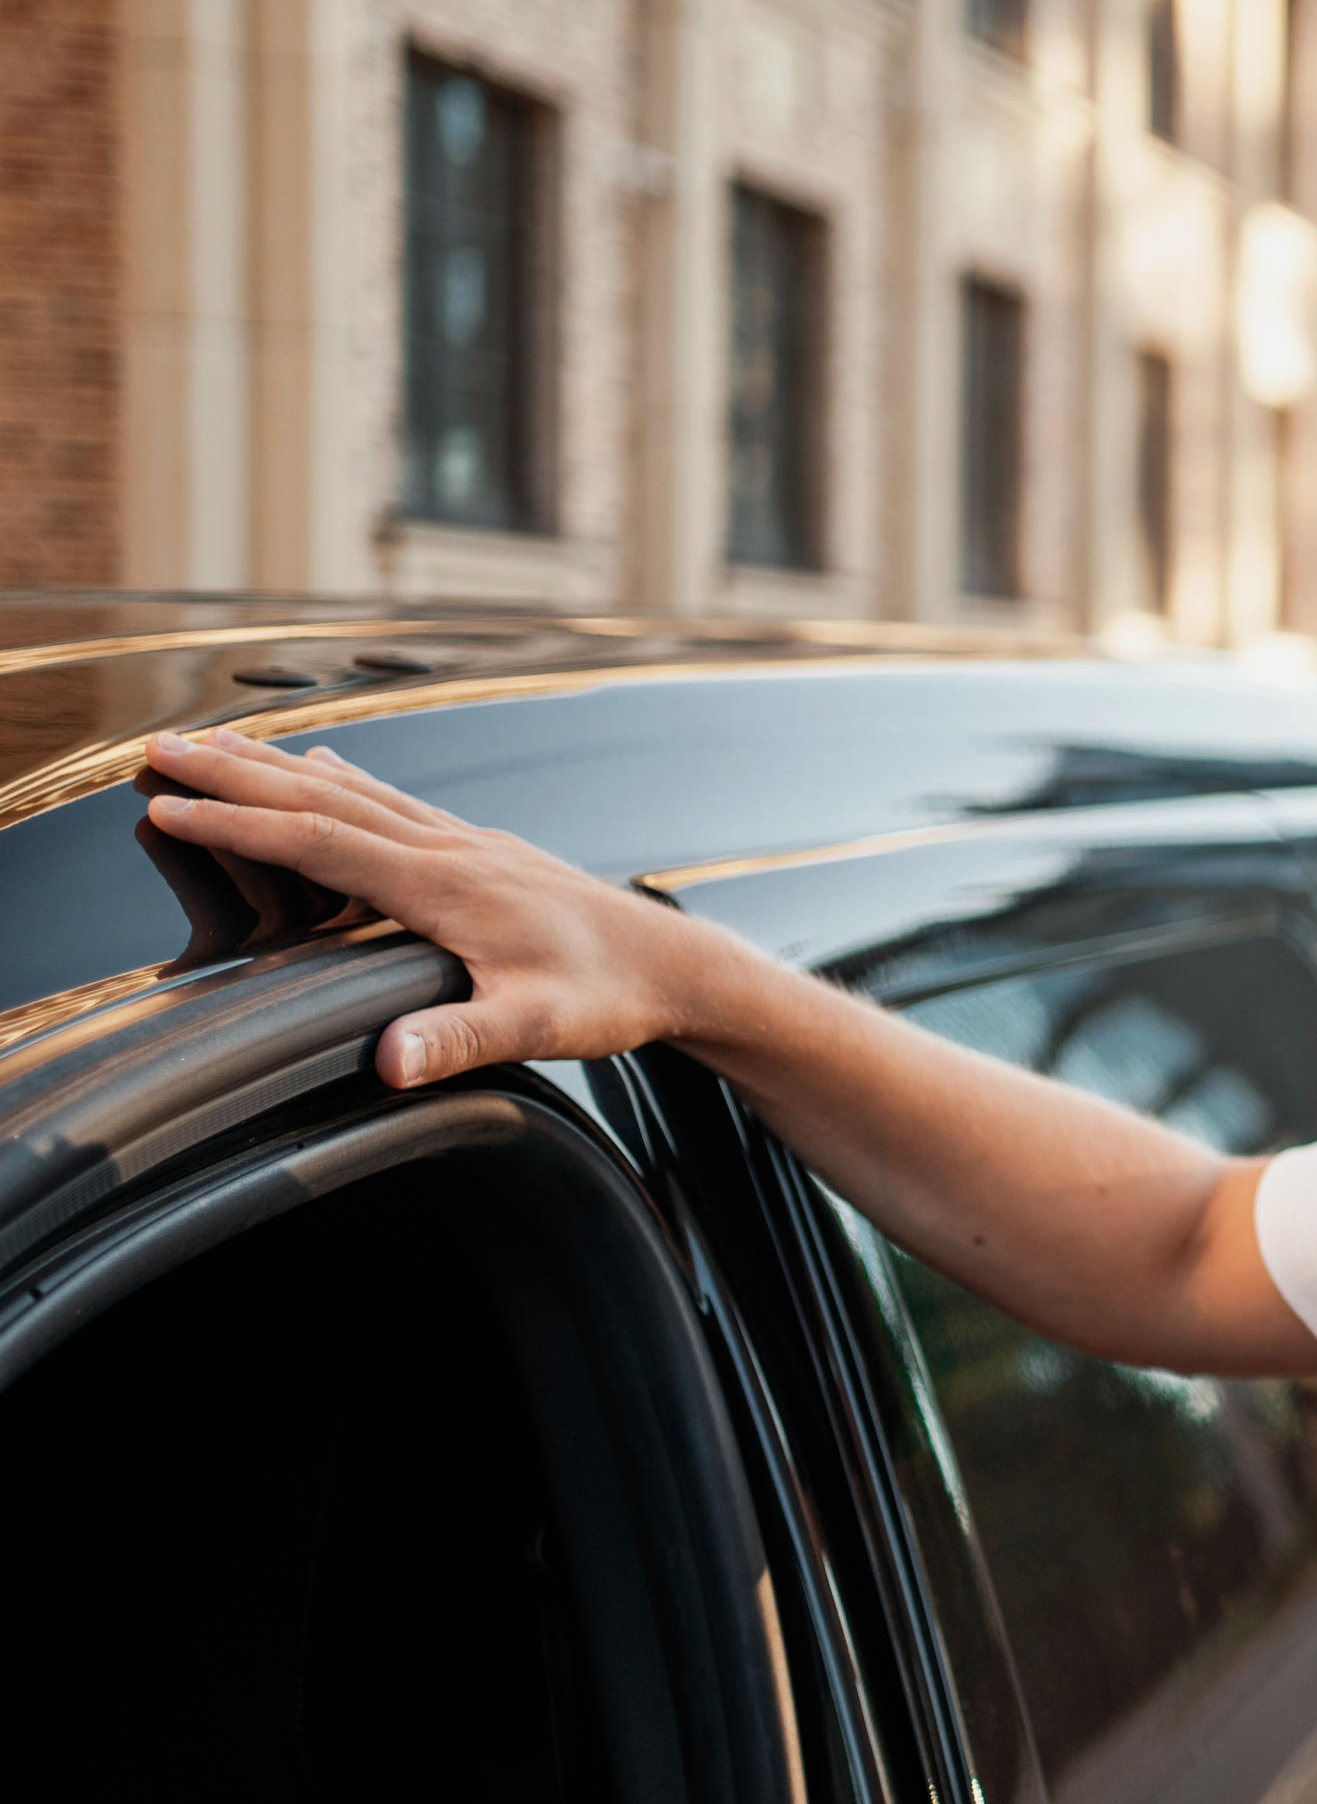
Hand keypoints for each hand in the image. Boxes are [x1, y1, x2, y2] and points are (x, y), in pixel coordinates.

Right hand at [137, 728, 715, 1085]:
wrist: (675, 963)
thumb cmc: (610, 996)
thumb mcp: (537, 1027)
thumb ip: (461, 1039)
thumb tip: (387, 1061)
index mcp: (446, 883)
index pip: (320, 841)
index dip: (239, 823)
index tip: (166, 806)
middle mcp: (449, 847)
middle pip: (323, 796)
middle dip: (235, 771)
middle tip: (154, 747)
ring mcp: (465, 843)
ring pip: (354, 789)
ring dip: (278, 764)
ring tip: (213, 742)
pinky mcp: (480, 852)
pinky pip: (391, 801)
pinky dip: (339, 779)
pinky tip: (323, 766)